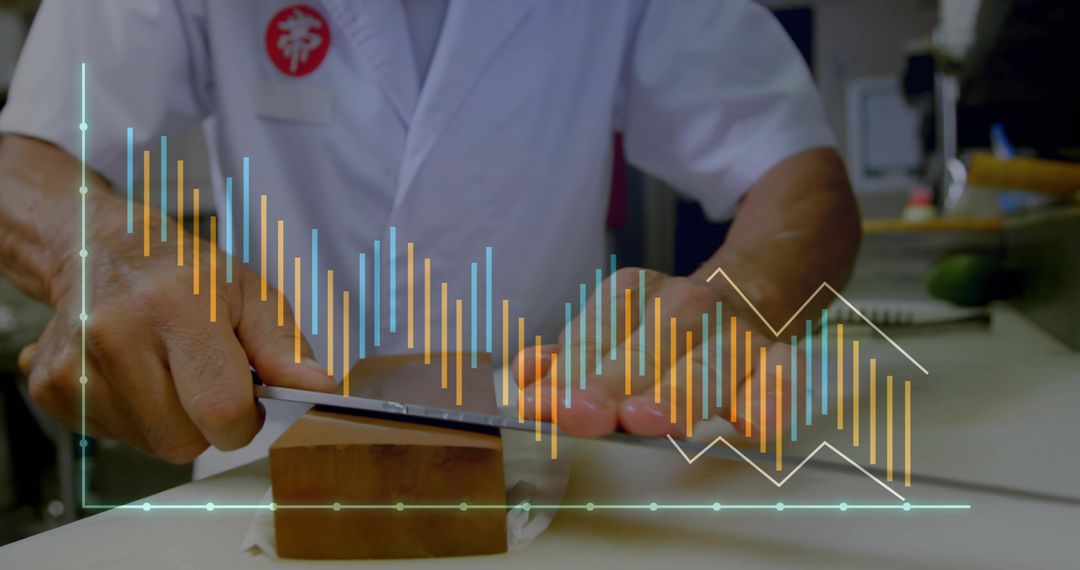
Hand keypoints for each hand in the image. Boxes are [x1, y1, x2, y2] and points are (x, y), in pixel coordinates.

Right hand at [20, 191, 333, 462]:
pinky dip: (137, 417)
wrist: (99, 248)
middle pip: (183, 439)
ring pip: (151, 444)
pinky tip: (137, 374)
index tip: (248, 402)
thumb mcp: (249, 292)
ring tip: (168, 369)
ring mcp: (75, 362)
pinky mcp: (51, 386)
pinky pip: (117, 437)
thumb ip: (285, 345)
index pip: (220, 409)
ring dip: (173, 420)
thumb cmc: (184, 271)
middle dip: (208, 422)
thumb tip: (318, 388)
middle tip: (205, 377)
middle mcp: (115, 332)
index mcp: (176, 303)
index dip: (244, 421)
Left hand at [515, 267, 800, 439]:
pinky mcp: (776, 357)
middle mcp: (685, 303)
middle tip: (587, 416)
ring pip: (710, 361)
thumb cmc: (662, 334)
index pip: (596, 336)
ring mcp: (734, 328)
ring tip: (655, 420)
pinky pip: (778, 377)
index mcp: (633, 293)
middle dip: (615, 384)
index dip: (568, 374)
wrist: (744, 297)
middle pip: (648, 348)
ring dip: (681, 392)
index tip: (544, 406)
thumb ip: (569, 361)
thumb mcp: (611, 334)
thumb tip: (526, 376)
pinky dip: (770, 398)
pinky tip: (756, 423)